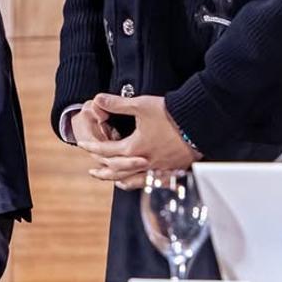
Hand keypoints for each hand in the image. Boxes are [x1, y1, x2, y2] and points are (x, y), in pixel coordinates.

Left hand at [77, 93, 197, 190]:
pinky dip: (140, 183)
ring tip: (110, 179)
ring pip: (133, 180)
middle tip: (92, 170)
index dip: (92, 146)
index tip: (82, 145)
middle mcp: (143, 162)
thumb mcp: (140, 105)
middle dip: (102, 169)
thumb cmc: (171, 114)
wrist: (199, 122)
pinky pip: (151, 182)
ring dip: (118, 179)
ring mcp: (157, 168)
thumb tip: (98, 99)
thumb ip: (117, 104)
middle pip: (116, 170)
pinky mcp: (171, 169)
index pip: (106, 150)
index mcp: (133, 148)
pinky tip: (138, 182)